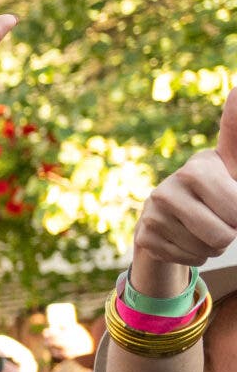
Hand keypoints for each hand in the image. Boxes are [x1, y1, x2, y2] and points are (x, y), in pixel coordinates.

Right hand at [131, 84, 236, 272]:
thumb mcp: (233, 174)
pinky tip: (185, 240)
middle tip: (222, 220)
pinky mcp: (144, 234)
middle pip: (230, 226)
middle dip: (234, 232)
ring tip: (203, 229)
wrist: (170, 223)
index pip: (232, 140)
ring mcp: (155, 207)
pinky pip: (191, 258)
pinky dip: (196, 256)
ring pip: (211, 246)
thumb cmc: (217, 195)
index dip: (236, 113)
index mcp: (203, 164)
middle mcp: (175, 180)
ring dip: (215, 246)